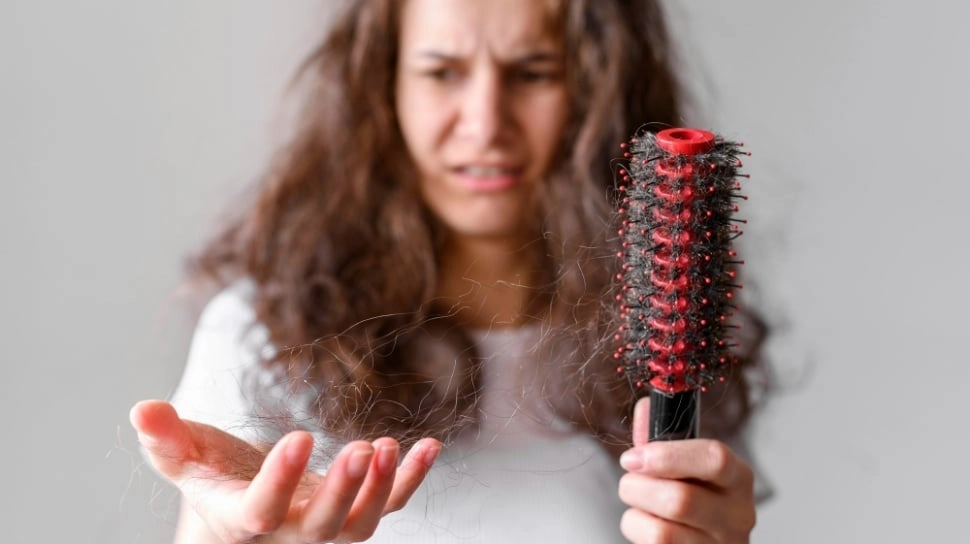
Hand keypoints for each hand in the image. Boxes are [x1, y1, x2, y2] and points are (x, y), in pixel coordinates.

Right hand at [130, 400, 440, 542]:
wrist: (243, 508)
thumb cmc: (213, 479)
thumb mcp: (186, 458)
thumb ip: (165, 439)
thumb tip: (141, 409)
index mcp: (243, 520)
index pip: (261, 511)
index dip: (280, 481)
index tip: (299, 436)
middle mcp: (290, 533)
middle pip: (322, 526)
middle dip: (343, 491)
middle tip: (362, 450)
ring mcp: (327, 527)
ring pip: (360, 524)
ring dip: (381, 488)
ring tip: (390, 447)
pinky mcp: (354, 511)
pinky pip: (391, 503)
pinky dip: (411, 479)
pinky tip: (429, 446)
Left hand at [617, 398, 755, 542]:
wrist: (702, 540)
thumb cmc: (693, 497)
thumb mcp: (684, 464)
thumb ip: (662, 436)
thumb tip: (645, 407)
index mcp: (738, 478)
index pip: (715, 459)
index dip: (667, 456)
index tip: (634, 457)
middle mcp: (737, 516)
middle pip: (681, 501)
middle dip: (638, 488)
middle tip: (629, 482)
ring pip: (663, 533)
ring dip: (635, 513)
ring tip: (638, 505)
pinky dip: (637, 531)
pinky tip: (646, 526)